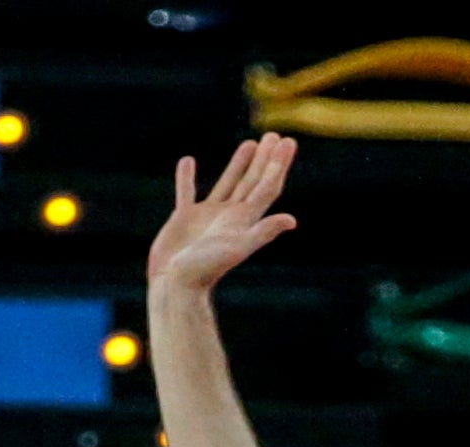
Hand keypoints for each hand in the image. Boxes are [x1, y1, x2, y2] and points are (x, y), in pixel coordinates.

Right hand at [148, 135, 298, 296]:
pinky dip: (187, 177)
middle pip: (254, 181)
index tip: (288, 142)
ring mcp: (208, 217)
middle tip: (276, 136)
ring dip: (239, 164)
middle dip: (266, 159)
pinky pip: (186, 192)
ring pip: (228, 183)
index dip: (278, 165)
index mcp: (245, 220)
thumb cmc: (206, 269)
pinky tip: (189, 161)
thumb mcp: (237, 248)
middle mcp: (231, 216)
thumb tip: (291, 220)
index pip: (267, 187)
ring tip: (250, 144)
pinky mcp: (184, 219)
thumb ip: (262, 232)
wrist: (177, 286)